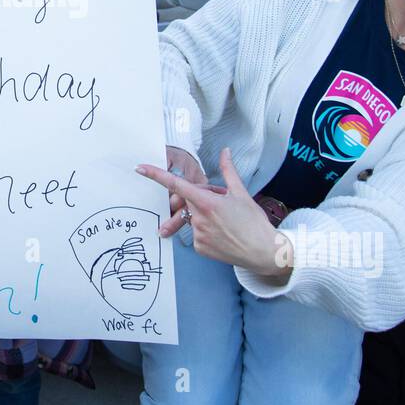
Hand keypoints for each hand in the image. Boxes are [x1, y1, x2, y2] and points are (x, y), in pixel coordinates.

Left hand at [137, 147, 289, 277]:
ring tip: (226, 221)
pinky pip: (196, 233)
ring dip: (204, 215)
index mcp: (207, 202)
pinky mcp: (200, 248)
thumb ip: (229, 171)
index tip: (140, 168)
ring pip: (193, 217)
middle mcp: (199, 219)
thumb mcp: (242, 193)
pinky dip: (206, 230)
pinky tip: (222, 233)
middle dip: (200, 198)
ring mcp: (198, 235)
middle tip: (222, 203)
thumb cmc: (254, 222)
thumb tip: (225, 152)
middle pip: (189, 200)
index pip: (177, 185)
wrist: (264, 252)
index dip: (156, 175)